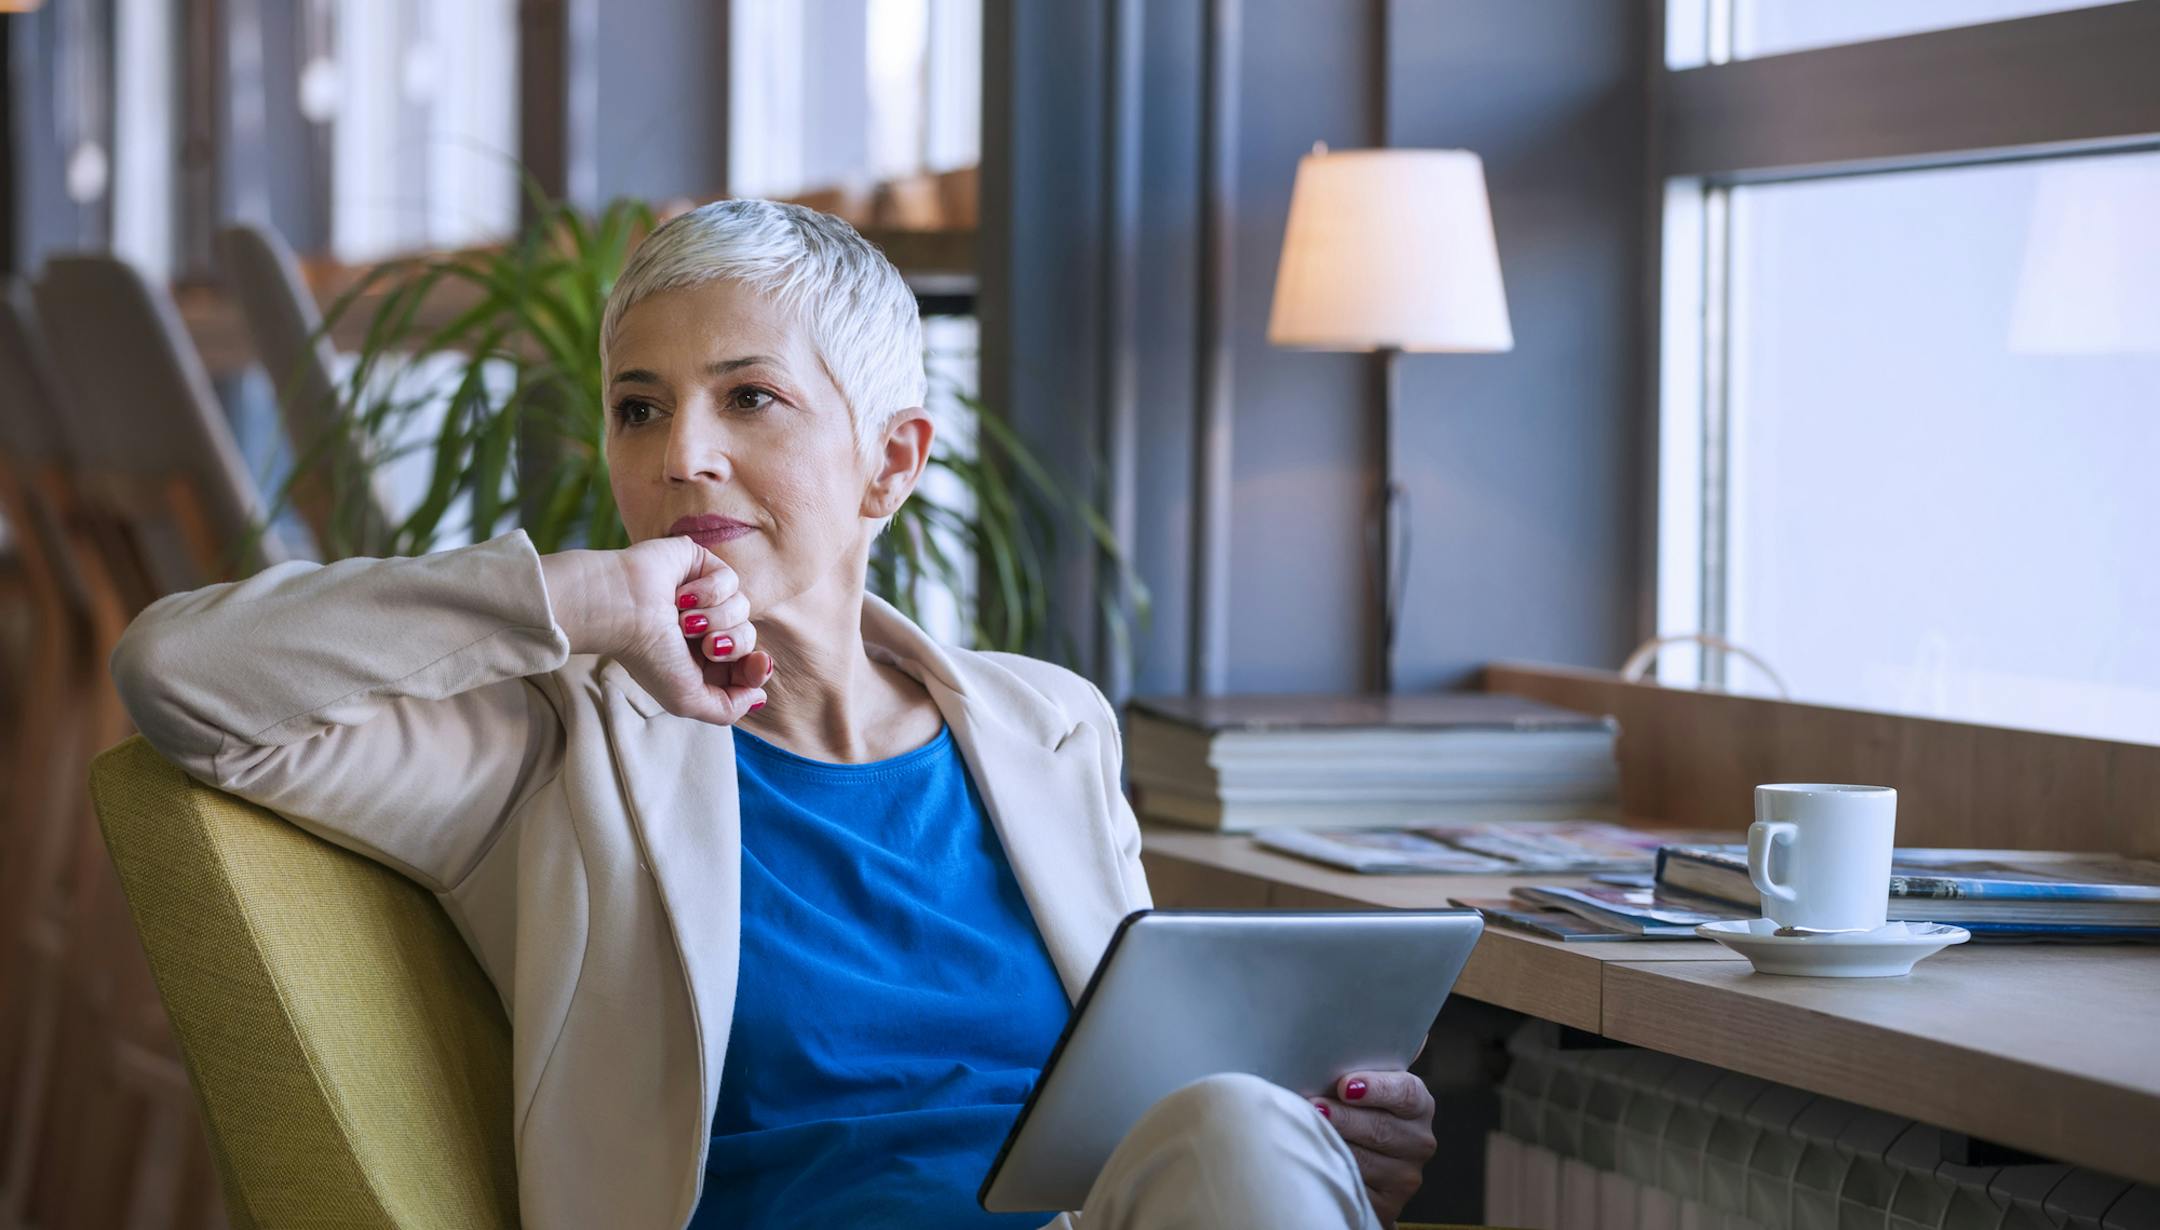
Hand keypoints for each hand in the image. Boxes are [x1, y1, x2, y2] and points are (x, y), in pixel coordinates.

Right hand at [541, 538, 771, 724]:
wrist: (623, 610)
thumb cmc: (647, 656)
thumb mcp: (687, 699)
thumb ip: (727, 709)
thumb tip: (758, 698)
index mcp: (698, 660)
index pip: (747, 665)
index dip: (758, 668)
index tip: (758, 665)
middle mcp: (703, 628)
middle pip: (749, 638)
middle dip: (734, 644)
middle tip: (706, 644)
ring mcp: (703, 596)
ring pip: (743, 609)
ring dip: (716, 618)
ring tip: (684, 620)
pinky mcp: (701, 564)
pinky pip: (730, 580)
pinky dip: (708, 592)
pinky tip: (681, 595)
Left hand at [1312, 1068, 1436, 1227]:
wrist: (1362, 1153)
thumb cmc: (1357, 1109)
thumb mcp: (1364, 1085)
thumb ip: (1354, 1073)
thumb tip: (1321, 1060)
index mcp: (1418, 1105)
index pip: (1406, 1094)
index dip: (1377, 1088)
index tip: (1345, 1086)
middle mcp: (1419, 1141)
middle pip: (1381, 1129)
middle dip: (1344, 1118)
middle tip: (1314, 1107)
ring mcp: (1405, 1176)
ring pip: (1364, 1161)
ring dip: (1334, 1145)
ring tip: (1308, 1130)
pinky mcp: (1388, 1205)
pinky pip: (1356, 1187)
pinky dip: (1334, 1172)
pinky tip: (1316, 1159)